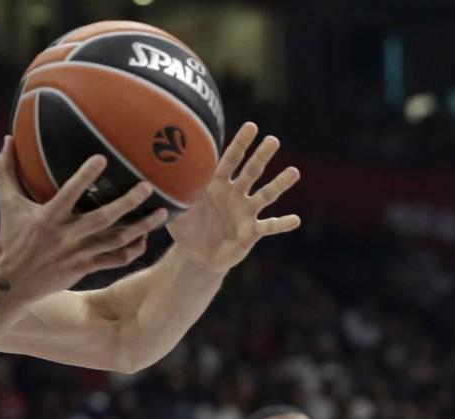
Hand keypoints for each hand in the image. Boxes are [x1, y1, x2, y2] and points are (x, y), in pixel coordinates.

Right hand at [0, 136, 167, 300]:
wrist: (12, 283)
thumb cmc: (10, 237)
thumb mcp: (8, 203)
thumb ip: (7, 171)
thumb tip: (6, 139)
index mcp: (47, 218)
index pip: (68, 194)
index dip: (85, 177)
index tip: (102, 158)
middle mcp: (65, 236)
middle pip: (103, 218)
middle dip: (127, 203)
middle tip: (147, 186)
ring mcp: (78, 254)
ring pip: (116, 240)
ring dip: (142, 227)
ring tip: (162, 212)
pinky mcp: (85, 267)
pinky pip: (116, 260)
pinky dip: (133, 249)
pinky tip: (145, 237)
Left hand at [167, 122, 301, 273]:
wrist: (196, 256)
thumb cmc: (186, 228)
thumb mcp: (176, 212)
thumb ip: (174, 196)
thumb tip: (160, 177)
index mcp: (217, 184)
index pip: (230, 160)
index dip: (240, 144)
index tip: (252, 126)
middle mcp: (235, 193)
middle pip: (251, 171)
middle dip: (262, 156)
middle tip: (273, 140)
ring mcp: (246, 211)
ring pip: (265, 195)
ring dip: (279, 184)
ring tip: (293, 172)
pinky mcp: (252, 232)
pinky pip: (268, 226)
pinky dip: (281, 224)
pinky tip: (295, 220)